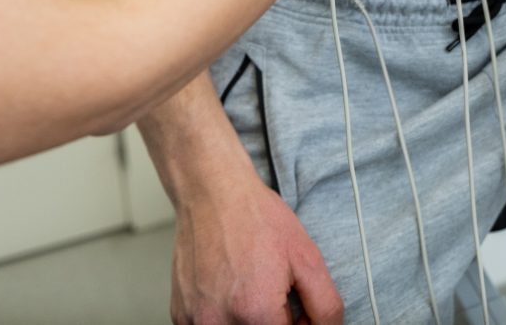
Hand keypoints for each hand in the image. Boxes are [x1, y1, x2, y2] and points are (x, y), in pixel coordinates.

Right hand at [170, 173, 341, 324]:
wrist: (213, 193)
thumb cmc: (255, 218)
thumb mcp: (307, 257)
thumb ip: (324, 306)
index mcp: (256, 312)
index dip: (298, 324)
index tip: (295, 307)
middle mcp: (220, 322)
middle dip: (273, 321)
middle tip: (273, 293)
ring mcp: (196, 320)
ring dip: (248, 320)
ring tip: (249, 287)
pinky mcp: (181, 315)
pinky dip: (224, 317)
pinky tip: (228, 289)